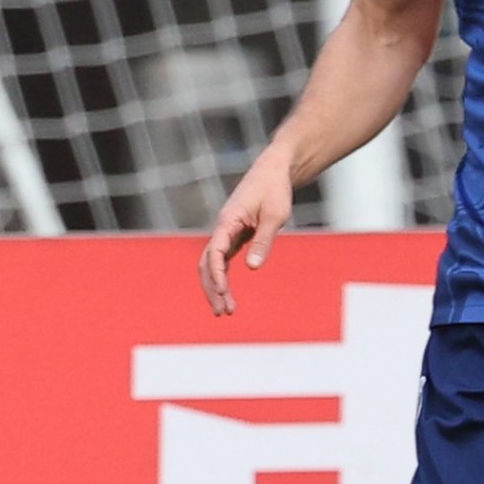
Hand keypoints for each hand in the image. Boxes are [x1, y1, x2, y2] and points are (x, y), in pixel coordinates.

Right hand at [199, 144, 295, 317]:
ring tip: (226, 310)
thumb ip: (263, 241)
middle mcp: (222, 228)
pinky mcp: (234, 235)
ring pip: (212, 264)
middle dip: (212, 288)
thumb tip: (252, 268)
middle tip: (222, 312)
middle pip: (208, 263)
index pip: (215, 252)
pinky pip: (222, 260)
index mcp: (227, 221)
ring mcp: (226, 233)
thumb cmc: (275, 190)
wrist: (274, 171)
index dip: (217, 274)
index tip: (223, 291)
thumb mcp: (275, 215)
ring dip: (216, 287)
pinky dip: (223, 277)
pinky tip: (227, 293)